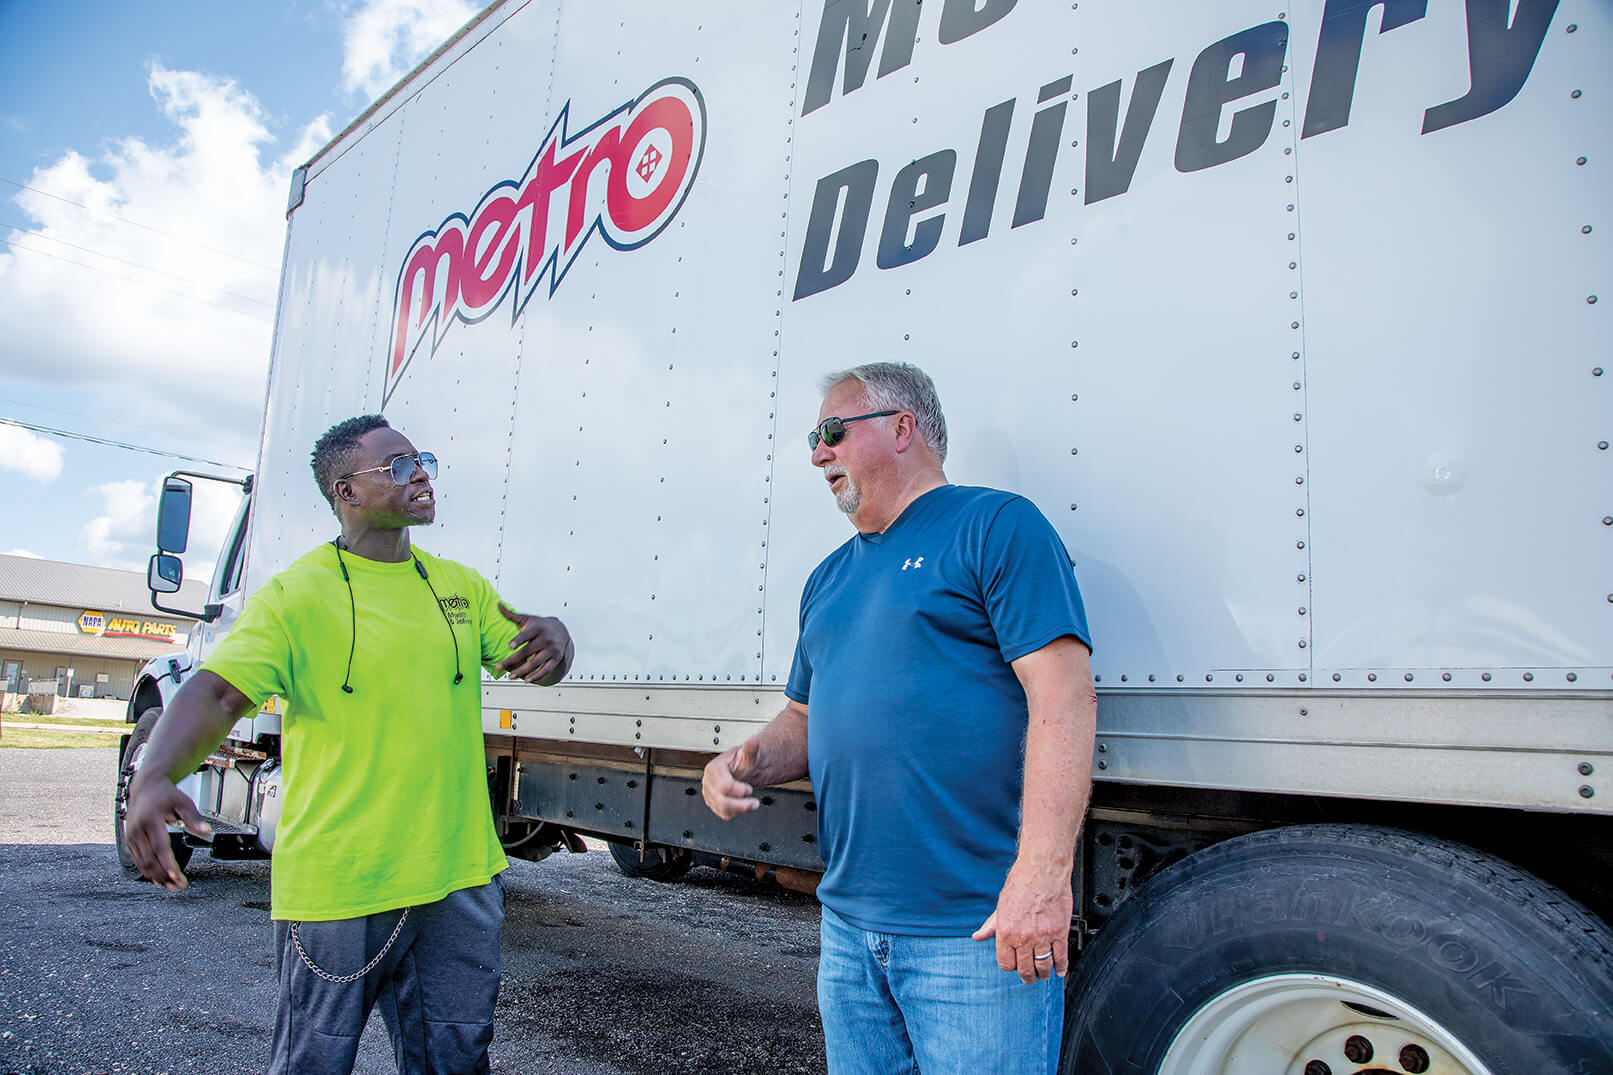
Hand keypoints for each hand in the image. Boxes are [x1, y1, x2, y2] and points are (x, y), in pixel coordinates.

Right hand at [125, 771, 210, 890]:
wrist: (146, 787)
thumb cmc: (166, 795)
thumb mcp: (184, 802)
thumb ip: (195, 818)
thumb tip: (207, 831)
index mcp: (151, 819)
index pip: (160, 847)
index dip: (168, 864)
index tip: (177, 876)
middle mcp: (138, 829)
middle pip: (150, 859)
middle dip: (164, 875)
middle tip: (179, 885)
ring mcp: (131, 835)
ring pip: (141, 863)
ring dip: (156, 877)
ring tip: (171, 886)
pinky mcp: (129, 840)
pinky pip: (137, 860)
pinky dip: (147, 871)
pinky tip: (158, 878)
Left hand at [497, 603, 571, 684]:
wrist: (561, 631)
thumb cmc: (539, 626)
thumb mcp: (527, 619)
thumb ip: (512, 615)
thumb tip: (498, 604)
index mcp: (538, 628)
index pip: (527, 635)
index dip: (518, 640)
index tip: (509, 646)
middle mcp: (545, 639)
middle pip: (528, 651)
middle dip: (512, 660)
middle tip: (499, 667)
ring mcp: (551, 650)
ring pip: (536, 663)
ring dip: (522, 671)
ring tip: (510, 676)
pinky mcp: (555, 659)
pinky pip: (546, 669)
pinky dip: (537, 676)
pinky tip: (526, 680)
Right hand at [702, 739, 761, 819]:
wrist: (740, 768)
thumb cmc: (742, 761)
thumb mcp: (746, 754)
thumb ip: (750, 749)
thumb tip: (753, 741)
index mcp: (714, 769)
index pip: (724, 785)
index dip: (738, 790)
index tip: (749, 789)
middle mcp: (708, 781)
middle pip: (721, 800)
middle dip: (740, 804)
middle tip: (754, 803)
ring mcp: (709, 793)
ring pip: (721, 809)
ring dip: (739, 809)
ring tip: (752, 805)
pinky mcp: (712, 802)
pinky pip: (722, 813)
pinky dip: (735, 812)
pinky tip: (743, 806)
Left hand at [971, 859, 1072, 983]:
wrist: (1042, 871)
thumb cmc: (1021, 884)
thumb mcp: (1000, 906)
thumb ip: (991, 926)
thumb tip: (978, 936)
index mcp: (1006, 932)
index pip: (1006, 963)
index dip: (1010, 966)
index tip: (1014, 965)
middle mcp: (1024, 937)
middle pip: (1025, 969)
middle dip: (1027, 977)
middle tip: (1029, 978)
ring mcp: (1043, 936)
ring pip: (1043, 966)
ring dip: (1043, 974)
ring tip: (1043, 974)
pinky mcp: (1059, 932)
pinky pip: (1061, 956)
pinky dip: (1061, 967)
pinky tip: (1059, 970)